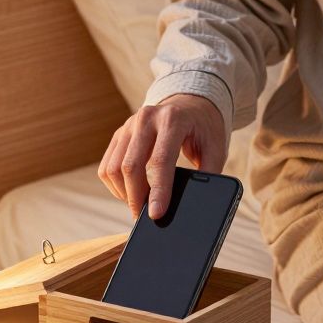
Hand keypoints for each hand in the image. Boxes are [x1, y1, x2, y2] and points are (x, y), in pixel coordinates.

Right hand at [98, 94, 226, 219]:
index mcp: (173, 120)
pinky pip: (107, 165)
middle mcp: (146, 118)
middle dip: (135, 198)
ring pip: (113, 168)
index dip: (158, 191)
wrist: (190, 104)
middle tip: (144, 218)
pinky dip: (115, 185)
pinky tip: (130, 192)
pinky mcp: (119, 134)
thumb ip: (207, 174)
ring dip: (124, 193)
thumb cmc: (204, 128)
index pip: (160, 161)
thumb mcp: (216, 148)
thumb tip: (194, 204)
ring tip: (139, 204)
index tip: (156, 214)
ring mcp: (129, 125)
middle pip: (131, 166)